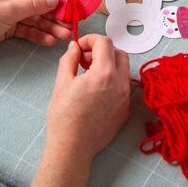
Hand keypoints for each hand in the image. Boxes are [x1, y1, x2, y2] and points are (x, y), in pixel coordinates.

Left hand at [0, 0, 70, 54]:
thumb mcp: (9, 9)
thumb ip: (35, 5)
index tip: (68, 1)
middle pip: (40, 2)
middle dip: (54, 14)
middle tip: (69, 23)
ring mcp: (13, 10)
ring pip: (36, 17)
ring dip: (49, 26)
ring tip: (63, 35)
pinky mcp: (11, 25)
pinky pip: (29, 28)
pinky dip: (38, 34)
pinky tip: (49, 40)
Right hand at [47, 34, 129, 157]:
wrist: (73, 147)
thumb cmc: (64, 117)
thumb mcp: (62, 82)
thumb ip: (69, 58)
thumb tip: (74, 46)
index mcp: (104, 73)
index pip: (105, 42)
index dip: (90, 39)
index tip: (80, 47)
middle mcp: (120, 82)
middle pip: (118, 52)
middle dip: (102, 50)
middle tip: (84, 60)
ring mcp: (125, 96)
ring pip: (123, 68)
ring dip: (109, 64)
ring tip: (90, 75)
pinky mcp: (126, 108)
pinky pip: (123, 85)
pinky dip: (113, 79)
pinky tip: (97, 90)